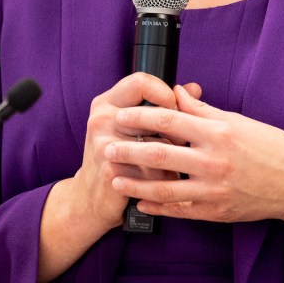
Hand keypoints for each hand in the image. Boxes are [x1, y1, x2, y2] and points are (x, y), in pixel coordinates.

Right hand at [37, 73, 199, 282]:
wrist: (89, 200)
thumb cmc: (118, 158)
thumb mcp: (133, 126)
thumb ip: (161, 104)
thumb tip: (194, 88)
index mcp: (106, 103)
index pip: (141, 82)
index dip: (165, 93)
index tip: (176, 109)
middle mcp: (101, 120)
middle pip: (153, 115)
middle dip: (175, 132)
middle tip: (184, 142)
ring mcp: (104, 146)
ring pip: (158, 146)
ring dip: (174, 158)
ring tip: (177, 164)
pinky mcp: (112, 172)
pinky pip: (153, 173)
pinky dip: (165, 179)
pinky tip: (164, 182)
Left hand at [105, 84, 283, 250]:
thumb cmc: (270, 146)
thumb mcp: (238, 121)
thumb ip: (203, 110)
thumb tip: (175, 93)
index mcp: (218, 133)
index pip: (171, 122)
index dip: (142, 118)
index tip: (121, 115)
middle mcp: (214, 161)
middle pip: (161, 155)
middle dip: (129, 150)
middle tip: (106, 147)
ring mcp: (214, 189)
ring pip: (165, 189)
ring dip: (136, 183)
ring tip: (114, 178)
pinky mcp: (216, 211)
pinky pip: (180, 210)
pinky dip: (157, 206)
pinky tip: (140, 201)